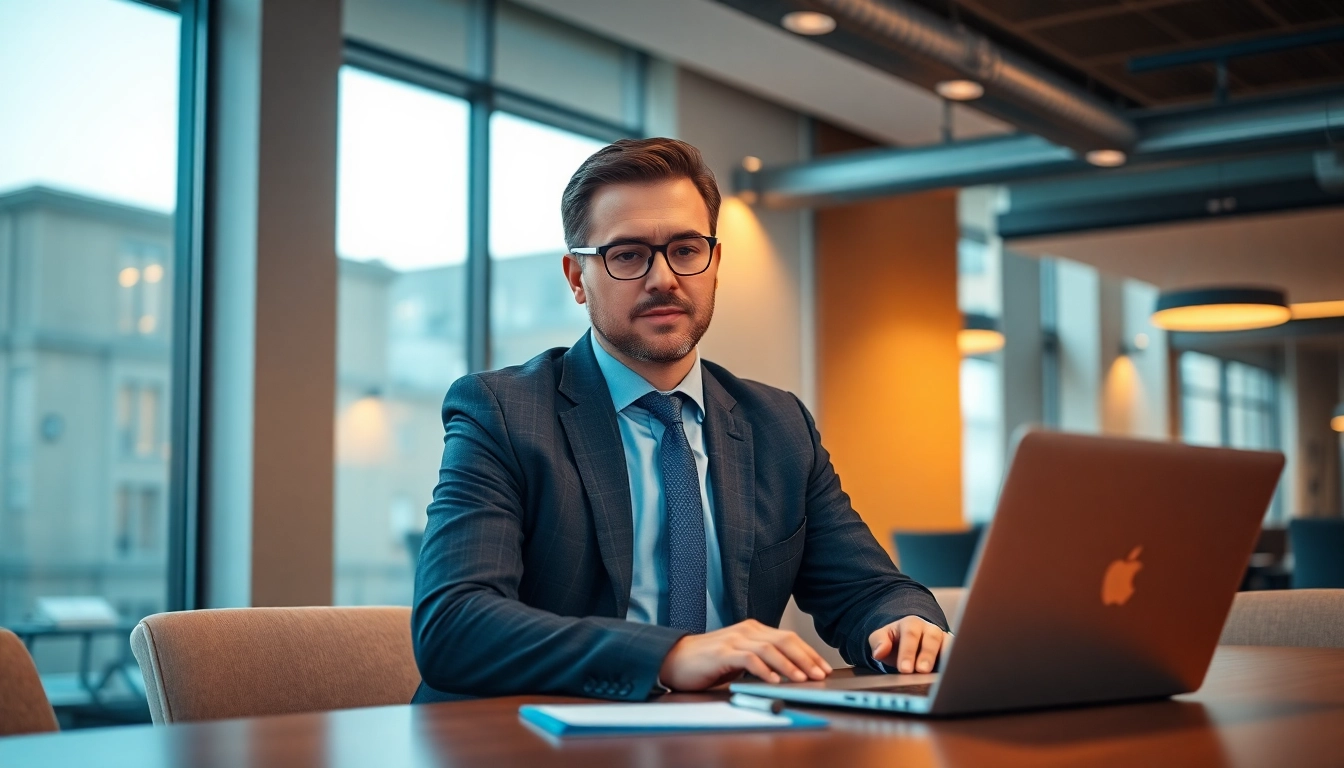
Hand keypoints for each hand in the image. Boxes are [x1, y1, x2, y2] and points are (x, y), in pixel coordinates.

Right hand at [658, 619, 833, 690]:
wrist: (675, 659)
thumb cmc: (709, 662)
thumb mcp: (740, 658)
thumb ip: (762, 660)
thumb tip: (791, 673)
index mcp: (753, 629)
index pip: (788, 638)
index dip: (808, 652)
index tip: (823, 667)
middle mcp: (746, 631)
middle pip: (784, 641)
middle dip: (806, 658)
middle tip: (820, 674)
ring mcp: (734, 640)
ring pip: (770, 649)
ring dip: (789, 665)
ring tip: (803, 678)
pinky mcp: (722, 653)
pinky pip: (749, 660)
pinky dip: (764, 671)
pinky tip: (774, 681)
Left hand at [868, 616, 948, 673]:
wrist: (908, 641)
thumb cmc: (895, 641)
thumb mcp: (881, 637)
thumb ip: (878, 642)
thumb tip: (879, 652)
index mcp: (912, 624)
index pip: (910, 636)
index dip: (907, 652)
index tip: (904, 669)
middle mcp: (930, 630)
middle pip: (931, 640)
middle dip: (927, 656)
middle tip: (921, 670)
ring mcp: (944, 640)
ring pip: (948, 646)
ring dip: (945, 660)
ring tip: (940, 675)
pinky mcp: (953, 651)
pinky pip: (957, 656)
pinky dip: (955, 665)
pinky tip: (952, 676)